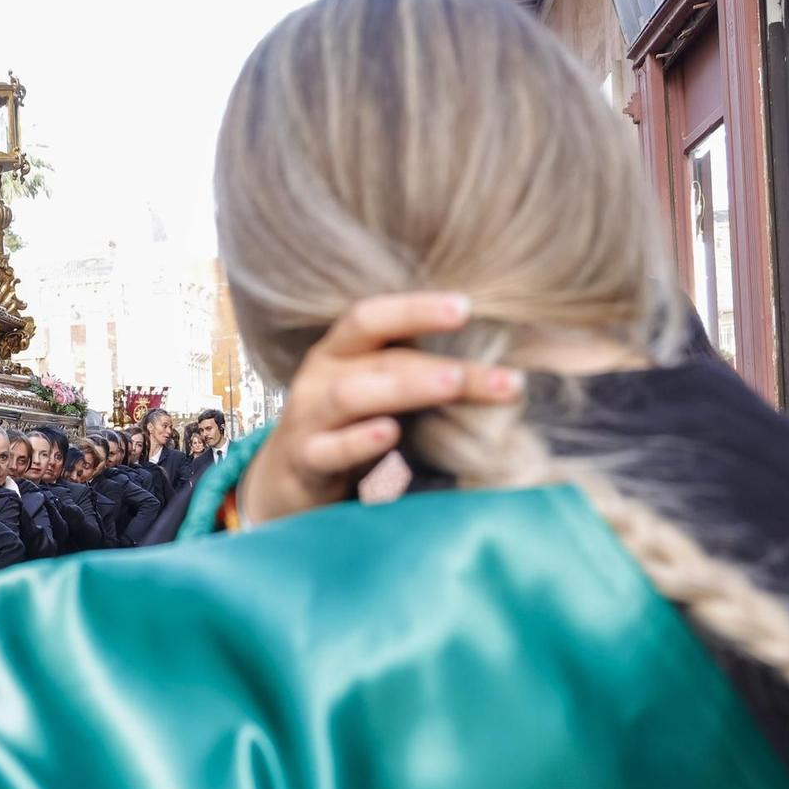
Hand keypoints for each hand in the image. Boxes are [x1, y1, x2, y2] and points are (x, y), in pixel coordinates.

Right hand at [239, 293, 524, 527]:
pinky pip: (329, 449)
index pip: (372, 317)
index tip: (467, 307)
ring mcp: (308, 418)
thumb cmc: (345, 428)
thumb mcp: (373, 392)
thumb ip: (414, 374)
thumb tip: (497, 369)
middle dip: (448, 367)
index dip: (415, 309)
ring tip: (452, 385)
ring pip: (352, 395)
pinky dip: (359, 441)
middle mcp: (320, 377)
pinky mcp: (304, 461)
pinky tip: (389, 434)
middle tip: (505, 379)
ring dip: (407, 388)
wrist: (283, 482)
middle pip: (384, 360)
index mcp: (339, 351)